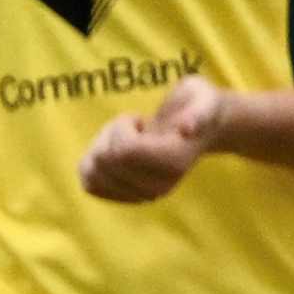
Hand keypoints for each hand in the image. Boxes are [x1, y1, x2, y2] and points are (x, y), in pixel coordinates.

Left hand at [80, 75, 234, 203]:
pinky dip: (91, 163)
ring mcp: (140, 195)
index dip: (122, 126)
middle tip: (133, 126)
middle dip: (110, 133)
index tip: (140, 119)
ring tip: (125, 139)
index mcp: (175, 163)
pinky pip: (88, 183)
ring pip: (92, 173)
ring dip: (99, 148)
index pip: (125, 151)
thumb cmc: (197, 105)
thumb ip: (199, 110)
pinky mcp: (124, 196)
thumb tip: (187, 128)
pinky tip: (113, 153)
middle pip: (105, 160)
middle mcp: (159, 187)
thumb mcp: (204, 96)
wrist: (198, 129)